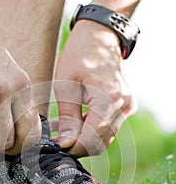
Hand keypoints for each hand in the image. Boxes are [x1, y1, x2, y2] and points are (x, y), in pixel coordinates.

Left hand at [54, 20, 136, 156]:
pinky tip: (74, 122)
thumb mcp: (66, 86)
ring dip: (83, 138)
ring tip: (62, 129)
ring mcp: (127, 106)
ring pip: (105, 137)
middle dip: (78, 145)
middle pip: (100, 142)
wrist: (100, 36)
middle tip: (57, 139)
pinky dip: (91, 129)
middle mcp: (123, 106)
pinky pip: (109, 126)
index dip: (73, 147)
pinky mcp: (125, 106)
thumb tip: (66, 143)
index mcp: (109, 100)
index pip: (92, 139)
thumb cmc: (79, 55)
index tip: (57, 145)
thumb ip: (68, 118)